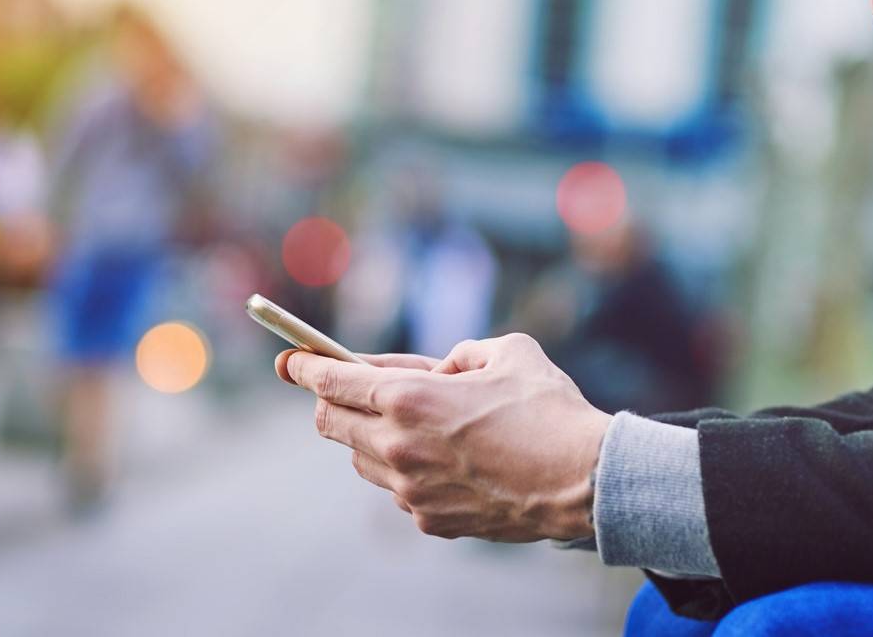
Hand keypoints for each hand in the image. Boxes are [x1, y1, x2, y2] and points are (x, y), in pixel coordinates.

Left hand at [277, 333, 610, 542]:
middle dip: (328, 400)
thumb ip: (461, 354)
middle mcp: (397, 447)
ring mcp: (409, 491)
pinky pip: (398, 489)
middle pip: (329, 424)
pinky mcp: (429, 520)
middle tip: (344, 387)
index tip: (289, 360)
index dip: (303, 366)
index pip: (330, 381)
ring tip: (415, 422)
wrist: (583, 480)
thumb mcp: (507, 352)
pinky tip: (447, 459)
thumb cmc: (548, 409)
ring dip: (371, 436)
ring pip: (360, 459)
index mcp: (409, 398)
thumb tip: (442, 369)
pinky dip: (408, 469)